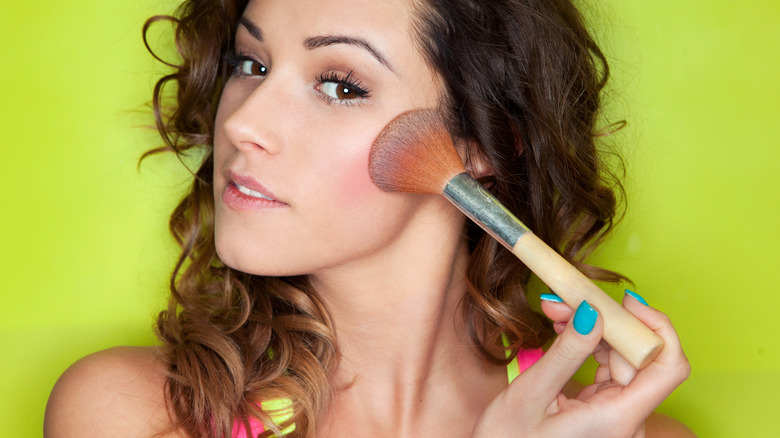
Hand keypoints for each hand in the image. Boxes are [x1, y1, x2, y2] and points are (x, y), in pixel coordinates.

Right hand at [471, 292, 689, 437]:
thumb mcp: (531, 394)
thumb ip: (567, 352)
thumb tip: (593, 313)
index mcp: (619, 420)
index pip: (668, 367)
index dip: (656, 328)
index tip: (625, 302)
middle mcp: (627, 420)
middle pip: (640, 357)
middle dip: (607, 320)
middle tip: (565, 300)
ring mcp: (617, 416)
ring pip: (622, 359)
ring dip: (593, 330)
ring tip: (556, 312)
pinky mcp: (604, 411)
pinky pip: (607, 370)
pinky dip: (588, 346)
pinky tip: (564, 330)